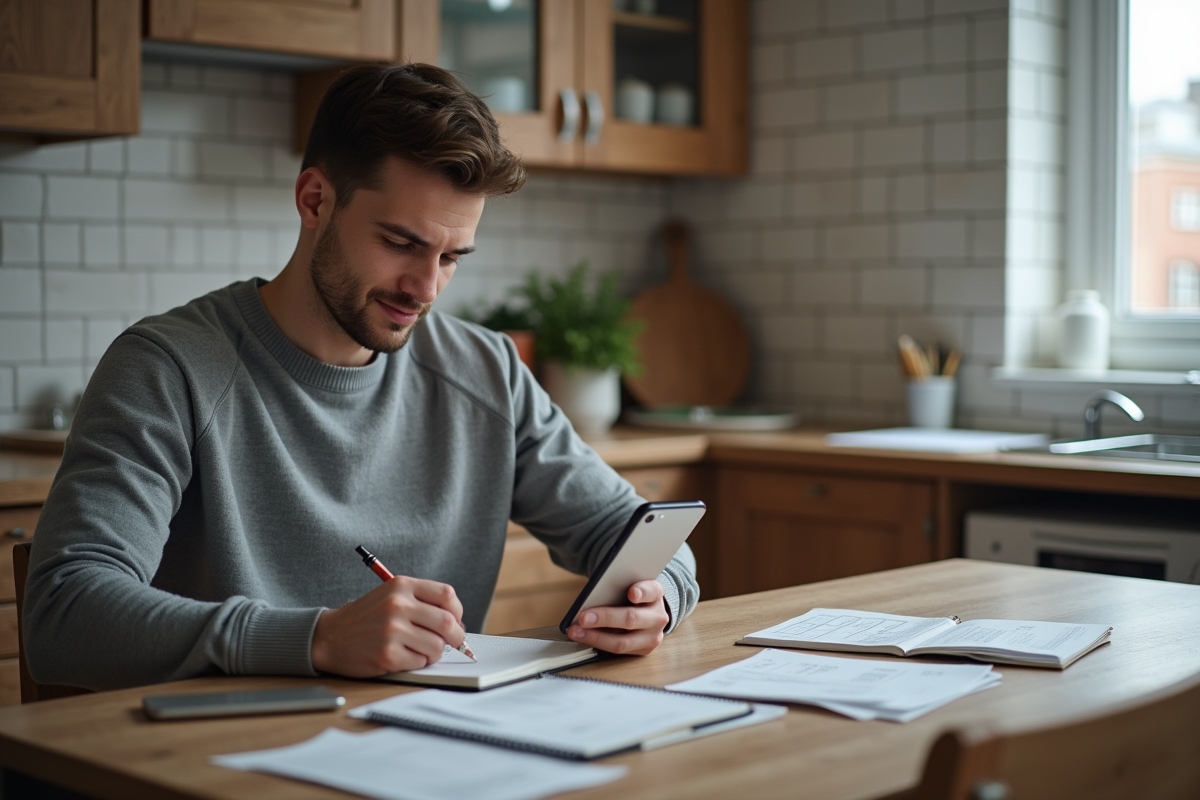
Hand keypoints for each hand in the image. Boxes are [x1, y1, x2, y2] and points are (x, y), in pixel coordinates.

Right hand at [310, 575, 465, 676]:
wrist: (330, 636)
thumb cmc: (366, 618)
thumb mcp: (392, 596)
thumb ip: (422, 602)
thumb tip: (457, 623)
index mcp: (401, 586)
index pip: (447, 595)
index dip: (457, 611)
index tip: (455, 621)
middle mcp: (397, 605)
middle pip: (448, 622)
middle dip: (456, 637)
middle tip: (452, 643)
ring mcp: (392, 630)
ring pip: (437, 646)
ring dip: (433, 653)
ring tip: (419, 649)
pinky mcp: (387, 654)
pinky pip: (420, 662)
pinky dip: (417, 663)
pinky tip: (403, 656)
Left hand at [566, 580, 668, 655]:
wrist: (649, 612)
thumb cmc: (633, 596)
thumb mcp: (631, 585)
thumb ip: (617, 587)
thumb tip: (593, 597)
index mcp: (656, 594)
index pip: (651, 591)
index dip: (642, 592)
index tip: (631, 593)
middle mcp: (658, 616)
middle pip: (631, 618)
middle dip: (605, 618)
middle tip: (583, 617)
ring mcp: (653, 636)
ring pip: (623, 641)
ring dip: (595, 637)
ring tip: (576, 631)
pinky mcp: (643, 650)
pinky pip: (618, 651)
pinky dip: (598, 643)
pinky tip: (583, 637)